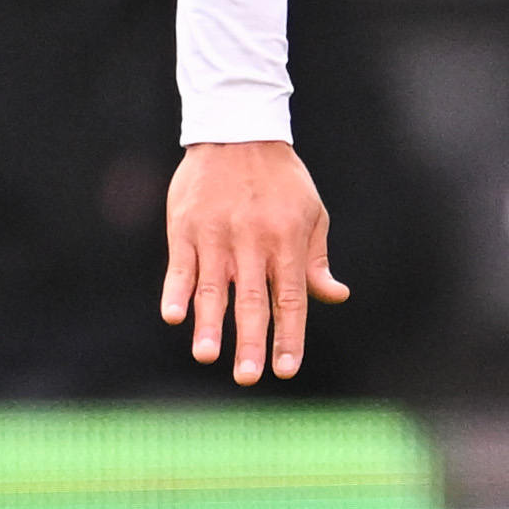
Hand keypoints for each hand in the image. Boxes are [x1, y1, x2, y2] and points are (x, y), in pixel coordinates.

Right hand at [160, 136, 346, 385]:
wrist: (239, 130)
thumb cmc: (282, 180)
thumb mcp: (312, 214)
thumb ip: (316, 260)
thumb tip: (335, 296)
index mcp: (287, 242)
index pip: (290, 299)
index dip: (288, 336)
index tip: (286, 369)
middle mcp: (252, 243)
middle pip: (251, 300)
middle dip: (250, 341)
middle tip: (247, 377)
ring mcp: (216, 235)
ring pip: (212, 287)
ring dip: (209, 324)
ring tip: (206, 355)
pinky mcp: (184, 227)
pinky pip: (180, 265)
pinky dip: (174, 290)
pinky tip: (172, 316)